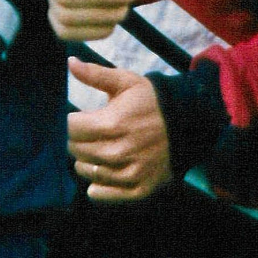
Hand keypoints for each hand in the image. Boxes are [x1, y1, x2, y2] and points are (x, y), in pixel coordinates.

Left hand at [66, 60, 169, 200]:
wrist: (187, 124)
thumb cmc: (151, 101)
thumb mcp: (126, 82)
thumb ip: (95, 74)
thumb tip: (70, 62)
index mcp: (113, 123)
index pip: (70, 129)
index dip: (70, 122)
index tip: (79, 118)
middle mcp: (119, 152)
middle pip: (76, 151)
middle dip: (77, 140)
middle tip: (90, 133)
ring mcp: (129, 173)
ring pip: (86, 171)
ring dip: (87, 160)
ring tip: (100, 148)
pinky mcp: (138, 189)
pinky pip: (102, 194)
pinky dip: (98, 184)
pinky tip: (105, 170)